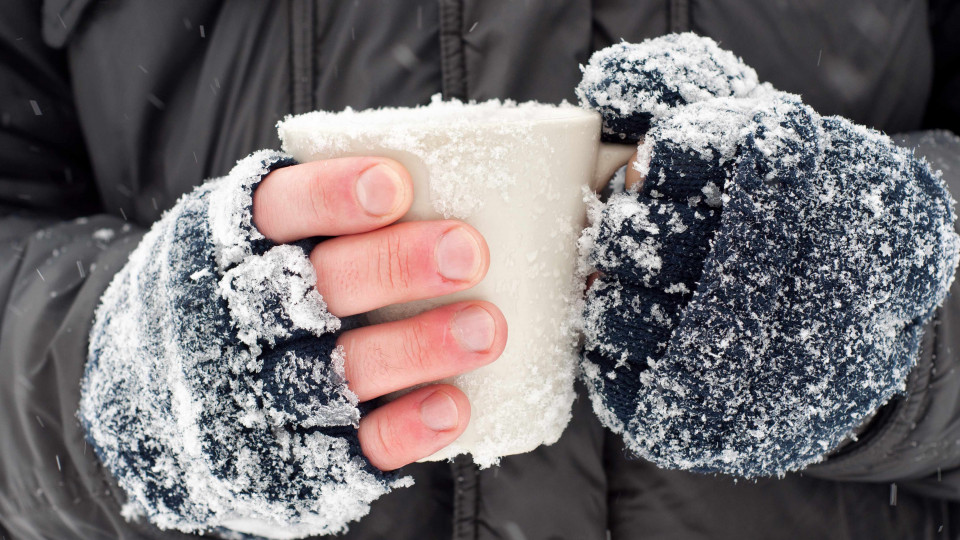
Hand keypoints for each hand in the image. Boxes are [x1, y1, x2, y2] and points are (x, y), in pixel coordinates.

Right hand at [252, 157, 506, 470]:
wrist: (167, 410)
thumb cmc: (250, 295)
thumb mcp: (257, 240)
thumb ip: (327, 215)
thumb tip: (449, 177)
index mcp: (232, 246)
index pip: (277, 211)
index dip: (331, 197)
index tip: (395, 186)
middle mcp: (242, 318)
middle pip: (319, 288)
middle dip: (396, 267)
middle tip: (469, 253)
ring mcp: (265, 392)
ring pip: (343, 368)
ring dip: (418, 347)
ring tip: (487, 329)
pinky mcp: (297, 455)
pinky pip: (353, 445)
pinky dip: (404, 427)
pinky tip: (452, 406)